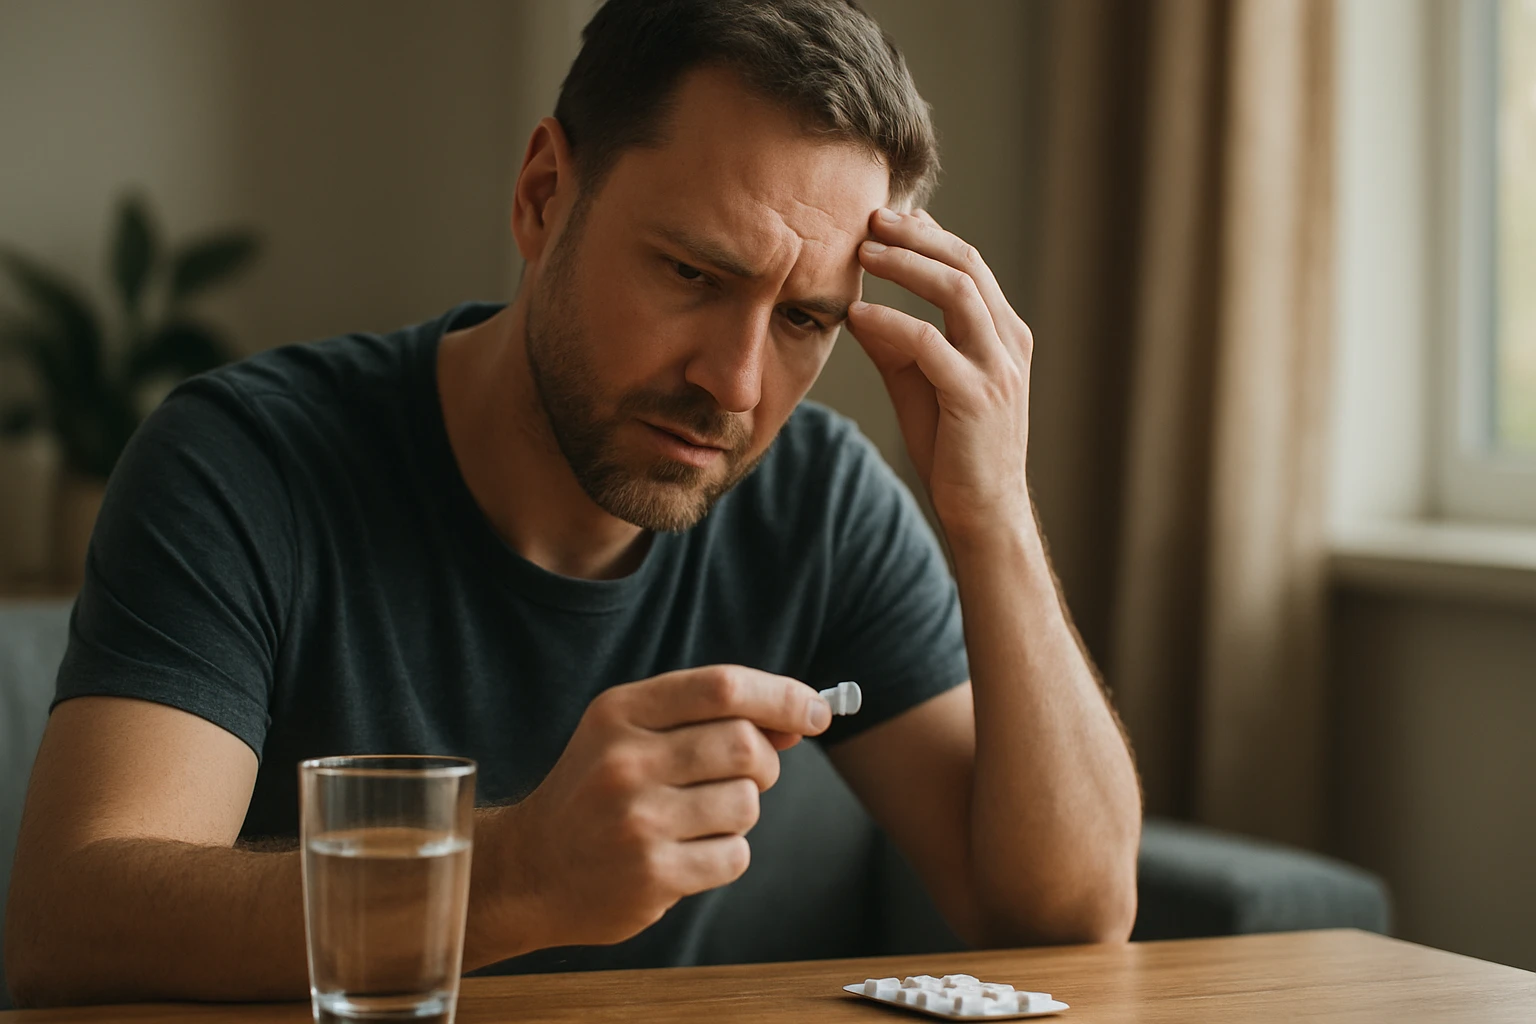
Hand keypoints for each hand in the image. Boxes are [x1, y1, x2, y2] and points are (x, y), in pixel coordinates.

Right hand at [492, 665, 831, 948]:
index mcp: (621, 712)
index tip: (817, 712)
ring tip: (694, 820)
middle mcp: (625, 760)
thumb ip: (710, 719)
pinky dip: (724, 856)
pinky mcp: (651, 874)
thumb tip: (800, 718)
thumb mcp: (635, 735)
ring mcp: (637, 820)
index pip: (722, 687)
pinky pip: (734, 855)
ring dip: (738, 814)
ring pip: (747, 804)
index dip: (782, 696)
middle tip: (743, 777)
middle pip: (746, 745)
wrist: (531, 869)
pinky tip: (684, 855)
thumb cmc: (597, 793)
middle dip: (764, 763)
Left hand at [846, 208, 1034, 535]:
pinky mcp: (976, 397)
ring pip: (956, 291)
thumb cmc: (954, 450)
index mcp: (1002, 333)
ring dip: (905, 266)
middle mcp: (1007, 342)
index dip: (928, 235)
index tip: (887, 219)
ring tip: (863, 253)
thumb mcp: (921, 385)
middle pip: (965, 264)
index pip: (969, 265)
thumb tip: (859, 309)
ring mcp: (997, 368)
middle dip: (917, 236)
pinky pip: (930, 344)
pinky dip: (891, 323)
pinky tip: (858, 316)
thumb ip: (897, 346)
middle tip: (871, 219)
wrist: (984, 510)